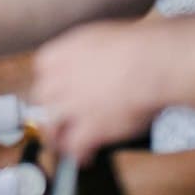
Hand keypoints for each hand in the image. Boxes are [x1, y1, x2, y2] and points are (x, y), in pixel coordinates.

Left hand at [31, 20, 167, 163]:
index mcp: (62, 53)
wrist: (152, 64)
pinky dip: (79, 155)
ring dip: (57, 137)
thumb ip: (88, 52)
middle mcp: (60, 79)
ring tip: (64, 145)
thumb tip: (94, 59)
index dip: (52, 82)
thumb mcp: (102, 37)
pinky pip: (75, 147)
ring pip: (52, 125)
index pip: (43, 69)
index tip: (58, 89)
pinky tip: (86, 158)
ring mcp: (71, 105)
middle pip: (42, 98)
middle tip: (57, 119)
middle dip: (49, 110)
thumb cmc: (138, 47)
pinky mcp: (88, 128)